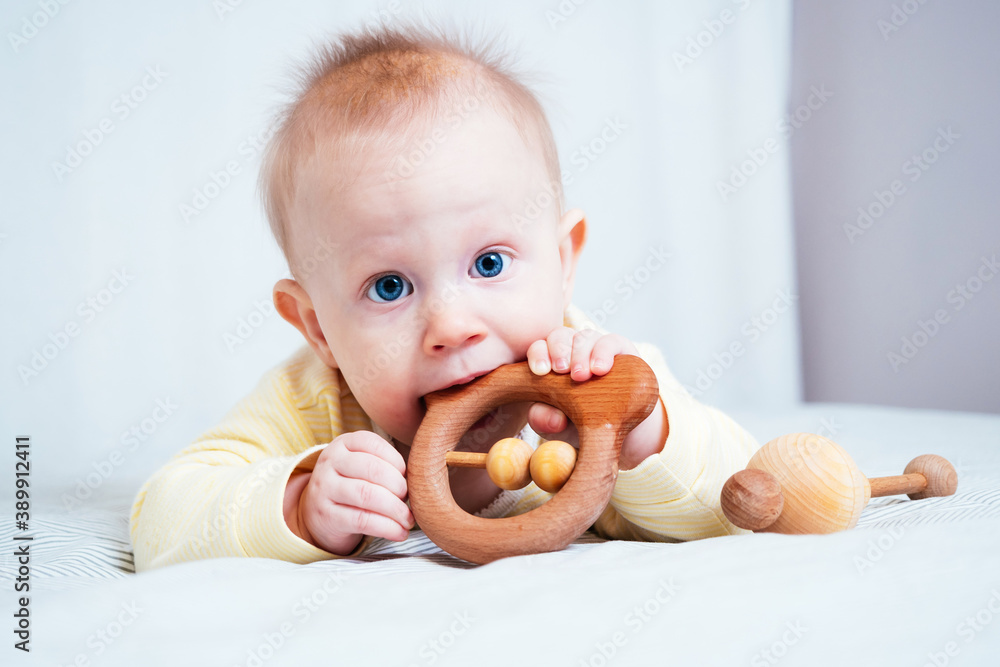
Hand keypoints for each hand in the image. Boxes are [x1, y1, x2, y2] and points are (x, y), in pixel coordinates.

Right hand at [284, 431, 413, 555]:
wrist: (317, 514)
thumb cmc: (351, 485)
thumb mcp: (360, 465)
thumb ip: (384, 464)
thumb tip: (420, 480)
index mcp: (343, 444)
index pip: (374, 444)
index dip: (397, 462)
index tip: (408, 477)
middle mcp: (330, 462)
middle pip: (372, 469)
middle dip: (398, 486)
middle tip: (409, 500)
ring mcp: (325, 488)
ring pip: (367, 495)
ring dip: (395, 509)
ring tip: (409, 519)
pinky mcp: (326, 515)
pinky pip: (362, 520)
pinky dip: (387, 528)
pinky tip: (400, 533)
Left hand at [526, 328, 666, 470]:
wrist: (620, 432)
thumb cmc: (581, 425)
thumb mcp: (558, 427)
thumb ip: (544, 420)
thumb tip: (551, 419)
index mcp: (550, 362)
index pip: (539, 348)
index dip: (538, 355)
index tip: (540, 371)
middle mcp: (572, 350)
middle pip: (559, 336)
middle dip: (558, 351)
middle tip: (560, 370)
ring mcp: (595, 347)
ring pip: (584, 336)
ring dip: (580, 354)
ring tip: (580, 376)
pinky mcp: (620, 350)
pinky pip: (611, 341)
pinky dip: (603, 352)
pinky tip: (600, 369)